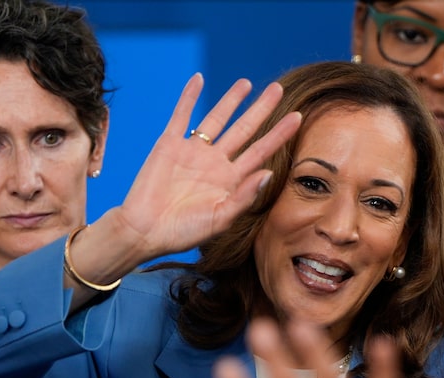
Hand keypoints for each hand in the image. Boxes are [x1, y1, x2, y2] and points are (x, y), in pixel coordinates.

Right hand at [65, 74, 300, 296]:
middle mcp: (215, 162)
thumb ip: (244, 197)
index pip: (261, 151)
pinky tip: (198, 79)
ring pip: (215, 119)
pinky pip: (181, 116)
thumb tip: (269, 173)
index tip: (298, 118)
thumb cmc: (183, 232)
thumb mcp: (220, 220)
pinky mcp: (169, 145)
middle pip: (243, 129)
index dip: (279, 135)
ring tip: (246, 83)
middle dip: (261, 109)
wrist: (145, 232)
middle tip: (279, 88)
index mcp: (231, 180)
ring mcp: (192, 152)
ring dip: (230, 100)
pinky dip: (189, 97)